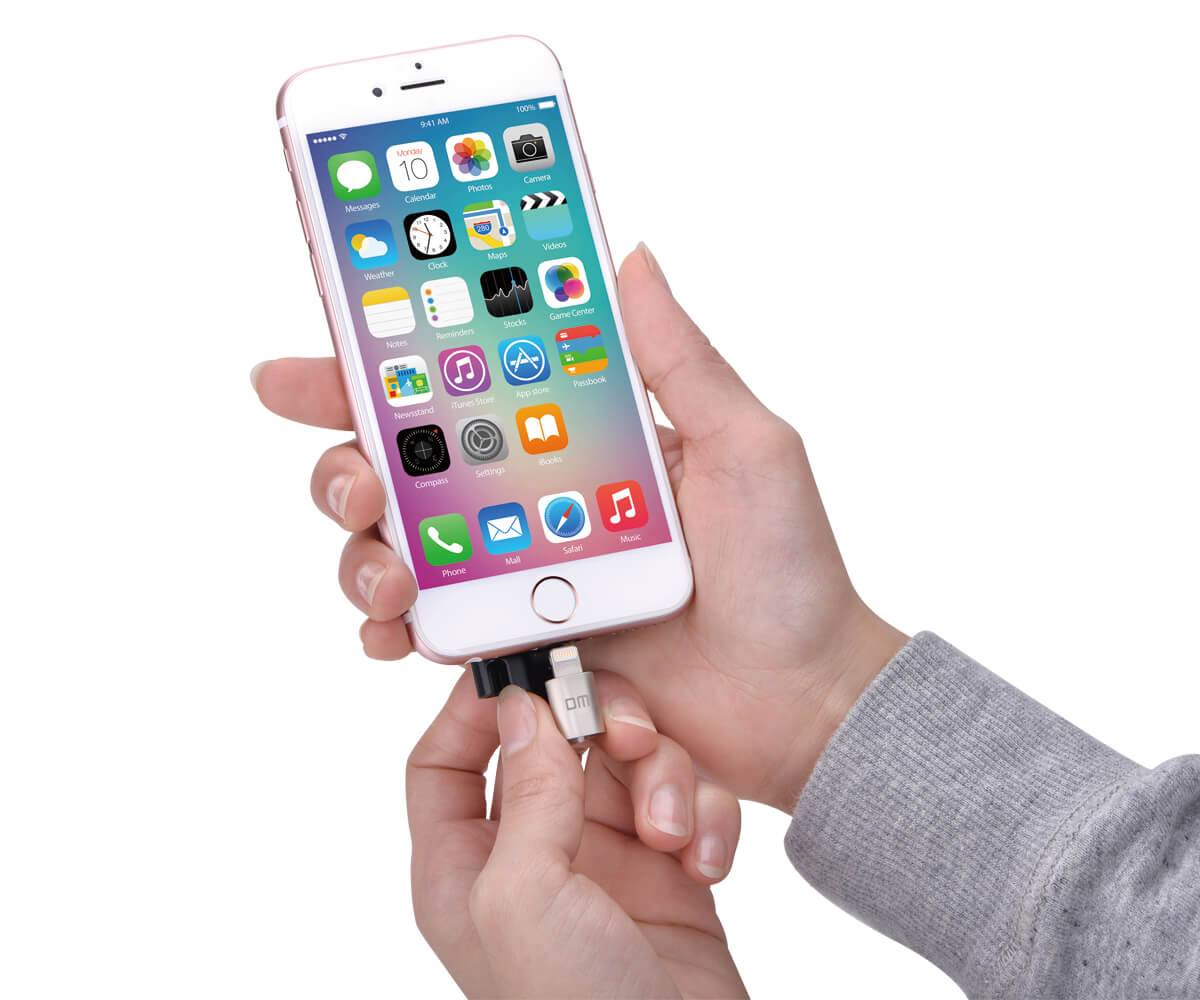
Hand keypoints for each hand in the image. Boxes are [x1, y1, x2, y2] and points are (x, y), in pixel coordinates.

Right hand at [252, 243, 906, 810]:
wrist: (800, 699)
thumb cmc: (789, 572)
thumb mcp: (747, 446)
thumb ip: (679, 360)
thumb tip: (628, 256)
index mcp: (576, 440)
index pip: (461, 390)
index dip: (374, 374)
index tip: (305, 368)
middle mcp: (532, 504)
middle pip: (402, 470)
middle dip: (346, 466)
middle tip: (358, 480)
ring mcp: (519, 576)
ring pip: (398, 550)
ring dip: (361, 553)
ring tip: (385, 571)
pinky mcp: (519, 644)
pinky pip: (431, 631)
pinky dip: (391, 630)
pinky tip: (391, 632)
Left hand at [408, 672, 745, 998]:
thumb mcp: (525, 900)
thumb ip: (524, 796)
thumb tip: (520, 708)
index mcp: (465, 869)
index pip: (442, 763)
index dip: (474, 711)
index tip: (522, 670)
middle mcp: (529, 857)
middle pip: (548, 744)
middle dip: (590, 727)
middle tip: (622, 731)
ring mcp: (602, 861)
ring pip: (623, 761)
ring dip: (659, 777)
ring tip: (674, 830)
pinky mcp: (668, 870)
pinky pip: (682, 799)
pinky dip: (702, 815)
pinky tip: (706, 862)